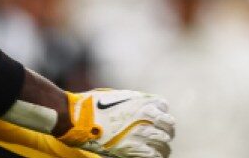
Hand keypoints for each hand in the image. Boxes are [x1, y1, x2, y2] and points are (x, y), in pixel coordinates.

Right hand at [59, 89, 174, 157]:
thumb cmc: (95, 104)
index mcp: (144, 101)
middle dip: (167, 131)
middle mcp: (147, 116)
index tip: (158, 119)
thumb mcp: (120, 96)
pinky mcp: (131, 147)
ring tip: (162, 148)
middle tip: (165, 136)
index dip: (161, 114)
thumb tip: (142, 107)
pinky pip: (152, 154)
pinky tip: (154, 155)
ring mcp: (140, 132)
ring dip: (163, 145)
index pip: (164, 107)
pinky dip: (155, 155)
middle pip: (168, 125)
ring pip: (163, 141)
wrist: (79, 118)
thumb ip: (135, 101)